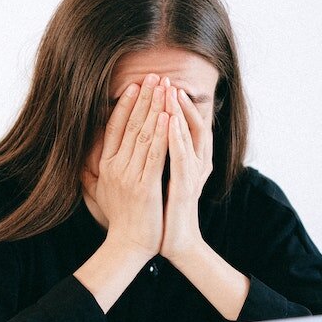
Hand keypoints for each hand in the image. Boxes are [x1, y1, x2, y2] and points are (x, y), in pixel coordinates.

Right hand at [81, 72, 168, 259]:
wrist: (127, 245)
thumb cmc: (120, 220)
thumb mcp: (101, 192)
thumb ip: (95, 172)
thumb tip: (86, 158)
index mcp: (105, 166)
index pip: (114, 128)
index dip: (125, 105)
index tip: (135, 85)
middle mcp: (114, 167)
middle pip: (130, 125)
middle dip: (144, 98)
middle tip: (154, 76)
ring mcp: (128, 176)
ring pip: (143, 135)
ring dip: (155, 108)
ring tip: (164, 87)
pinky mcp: (144, 186)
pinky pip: (155, 154)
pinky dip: (161, 134)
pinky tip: (169, 116)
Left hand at [160, 84, 213, 262]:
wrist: (174, 242)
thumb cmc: (162, 214)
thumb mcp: (153, 182)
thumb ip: (148, 162)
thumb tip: (128, 146)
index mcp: (183, 160)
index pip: (176, 125)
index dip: (166, 105)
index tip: (152, 86)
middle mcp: (193, 162)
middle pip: (185, 124)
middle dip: (173, 100)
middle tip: (164, 79)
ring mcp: (192, 173)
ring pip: (188, 135)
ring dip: (178, 112)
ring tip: (169, 90)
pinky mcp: (187, 186)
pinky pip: (182, 156)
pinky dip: (176, 137)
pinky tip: (169, 120)